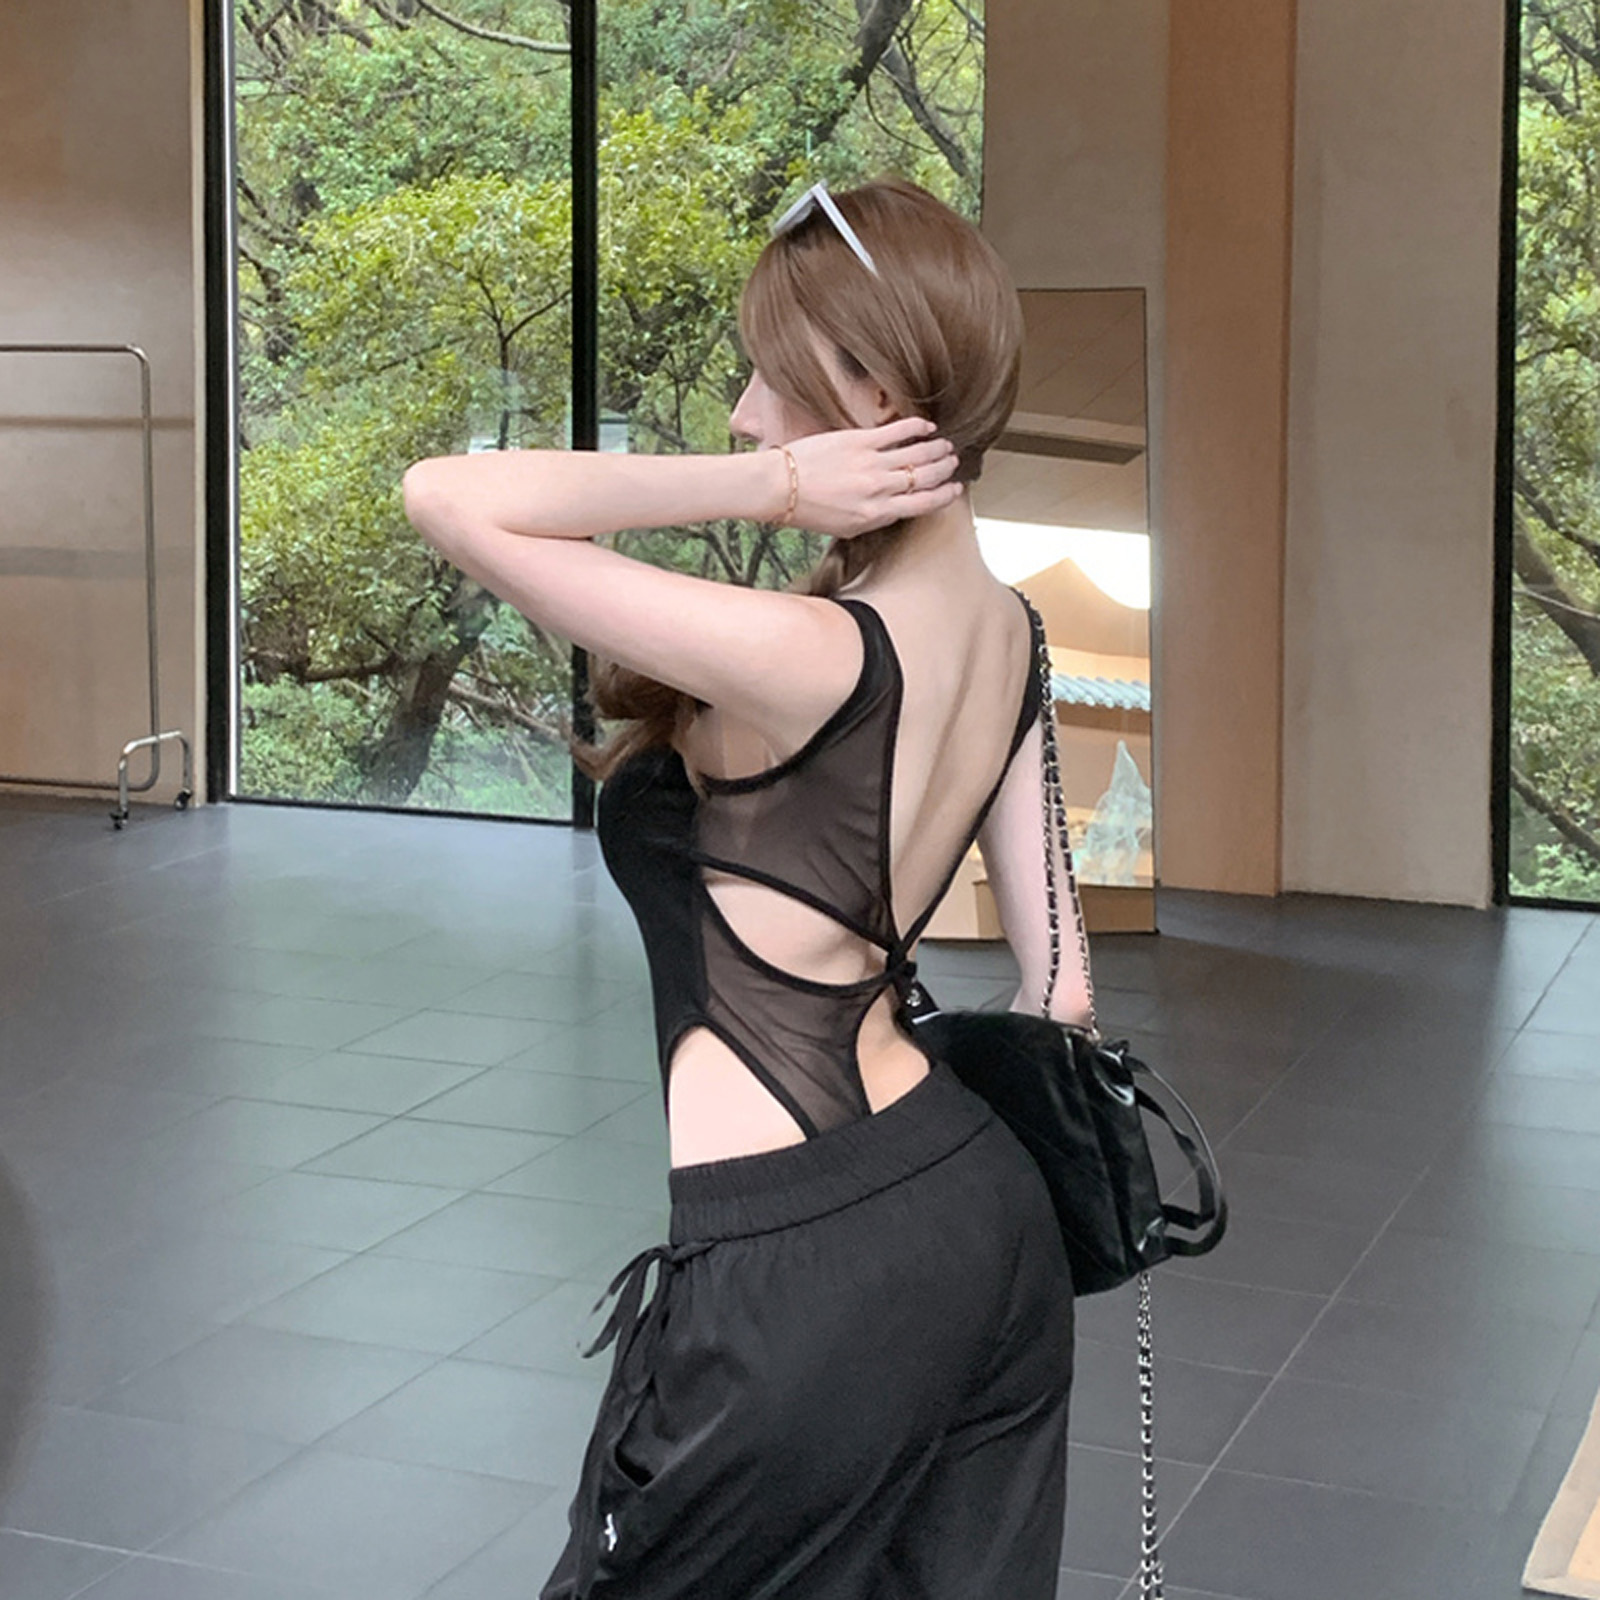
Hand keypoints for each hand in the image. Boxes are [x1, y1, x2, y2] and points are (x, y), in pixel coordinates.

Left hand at [778, 417, 961, 536]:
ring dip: (937, 449)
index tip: (955, 489)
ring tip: (946, 446)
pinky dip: (917, 428)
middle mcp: (878, 490)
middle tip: (954, 463)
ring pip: (917, 454)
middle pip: (925, 478)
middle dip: (945, 469)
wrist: (779, 488)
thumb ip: (874, 518)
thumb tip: (896, 508)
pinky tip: (927, 427)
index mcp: (876, 514)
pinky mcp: (860, 441)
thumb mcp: (845, 528)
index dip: (944, 496)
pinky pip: (897, 432)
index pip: (922, 504)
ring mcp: (871, 464)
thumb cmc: (808, 510)